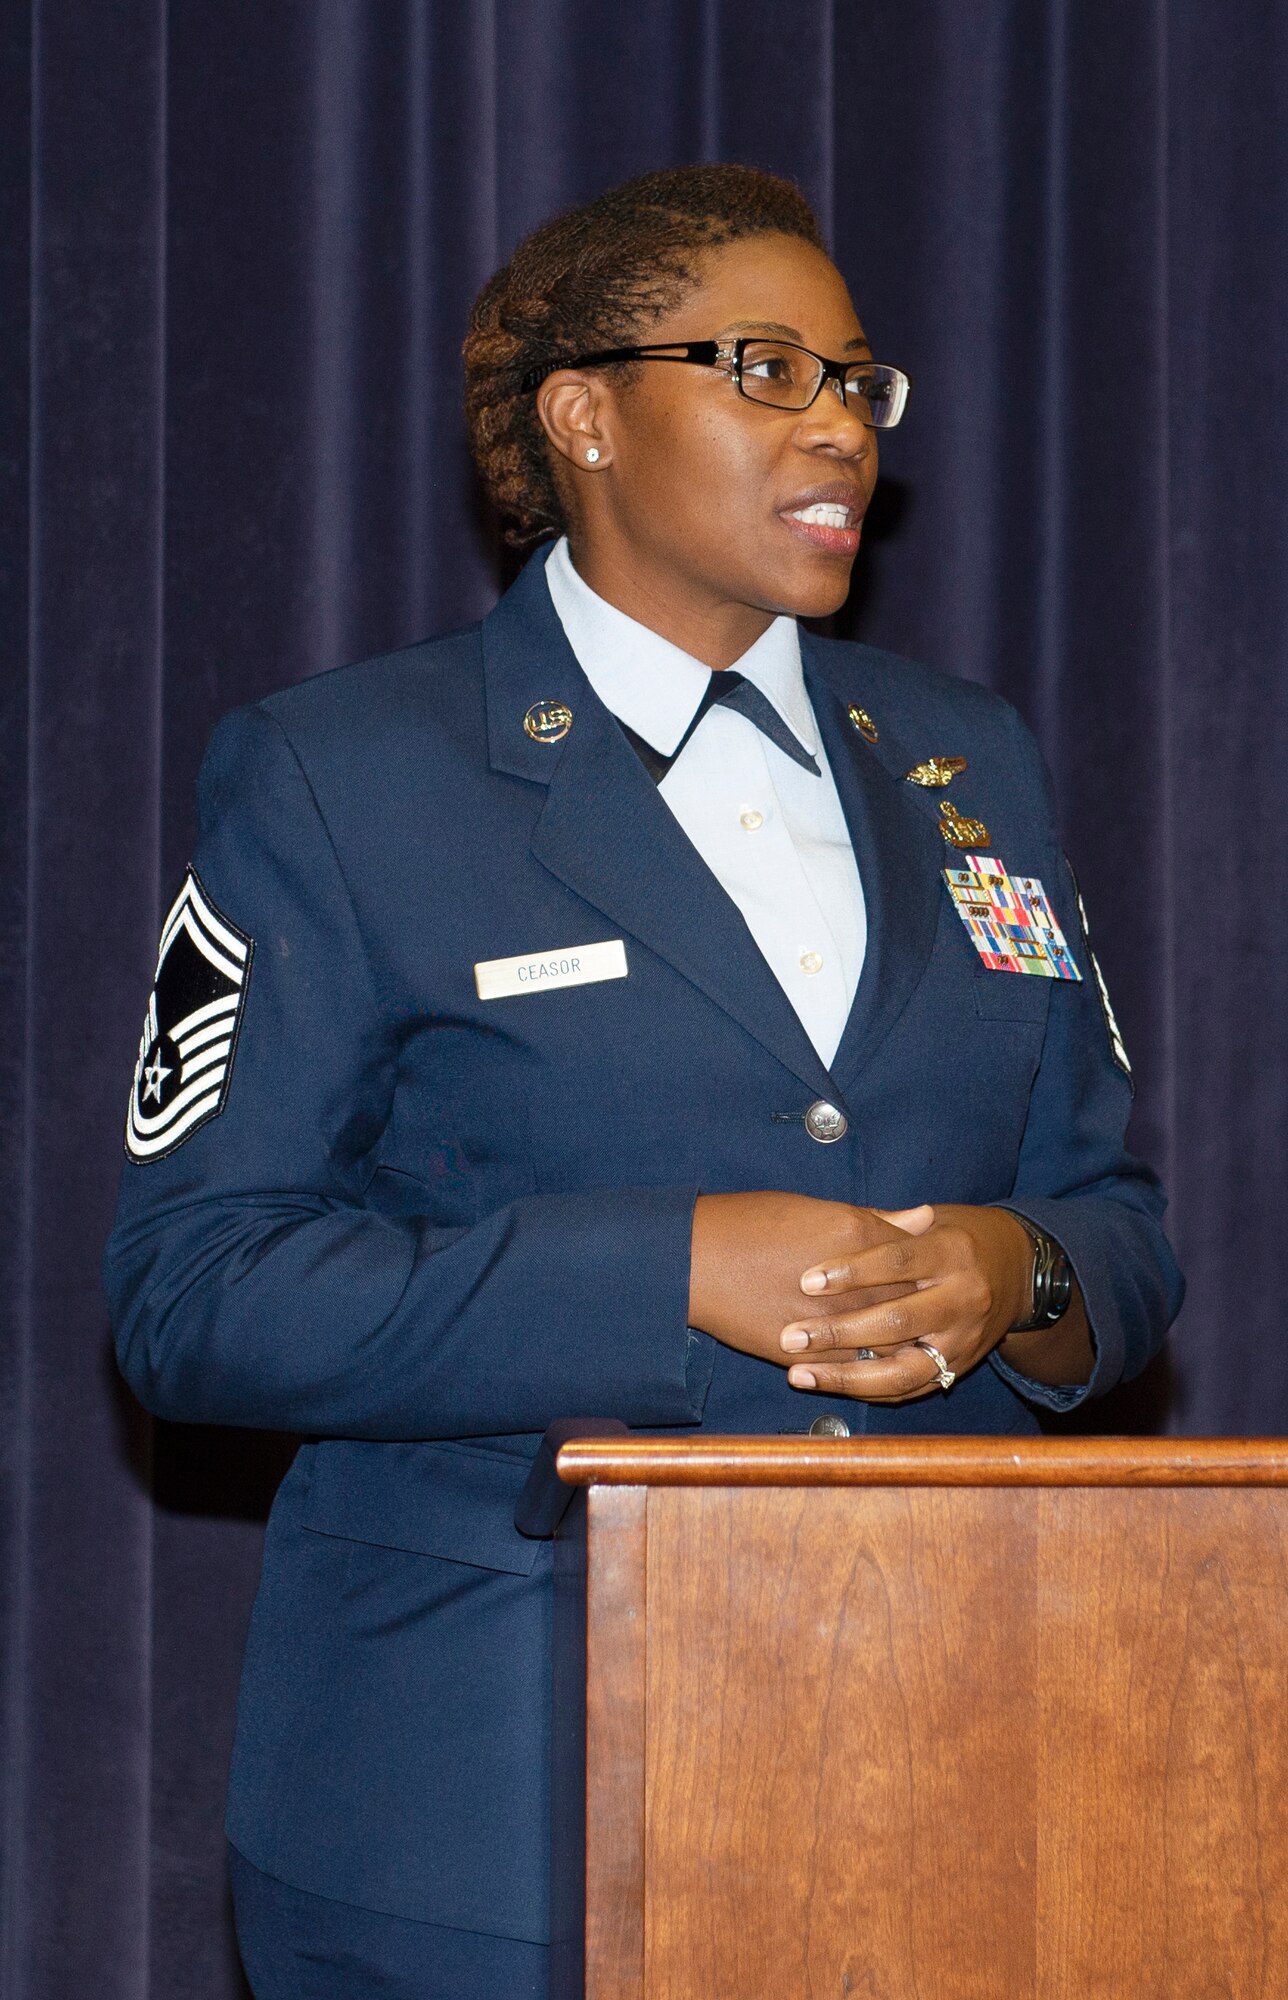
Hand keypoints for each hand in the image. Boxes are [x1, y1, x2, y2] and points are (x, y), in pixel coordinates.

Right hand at [688, 1192, 927, 1367]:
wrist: (695, 1260)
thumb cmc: (751, 1223)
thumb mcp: (816, 1207)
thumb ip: (877, 1218)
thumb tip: (925, 1216)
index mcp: (858, 1236)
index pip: (917, 1256)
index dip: (926, 1265)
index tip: (927, 1270)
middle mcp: (854, 1282)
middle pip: (913, 1301)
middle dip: (923, 1305)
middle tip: (929, 1306)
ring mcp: (834, 1322)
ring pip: (892, 1341)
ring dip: (902, 1340)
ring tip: (905, 1335)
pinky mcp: (811, 1353)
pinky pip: (858, 1366)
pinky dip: (871, 1363)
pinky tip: (871, 1354)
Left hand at [779, 1203, 1033, 1402]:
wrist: (1020, 1272)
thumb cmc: (956, 1240)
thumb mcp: (932, 1222)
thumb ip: (888, 1225)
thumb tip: (837, 1218)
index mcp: (953, 1252)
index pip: (898, 1261)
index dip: (851, 1271)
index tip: (806, 1281)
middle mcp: (964, 1298)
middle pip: (898, 1321)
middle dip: (840, 1332)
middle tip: (790, 1336)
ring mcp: (964, 1340)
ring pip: (904, 1369)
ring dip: (847, 1376)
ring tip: (799, 1374)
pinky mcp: (958, 1369)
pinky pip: (910, 1389)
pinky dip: (868, 1390)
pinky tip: (828, 1385)